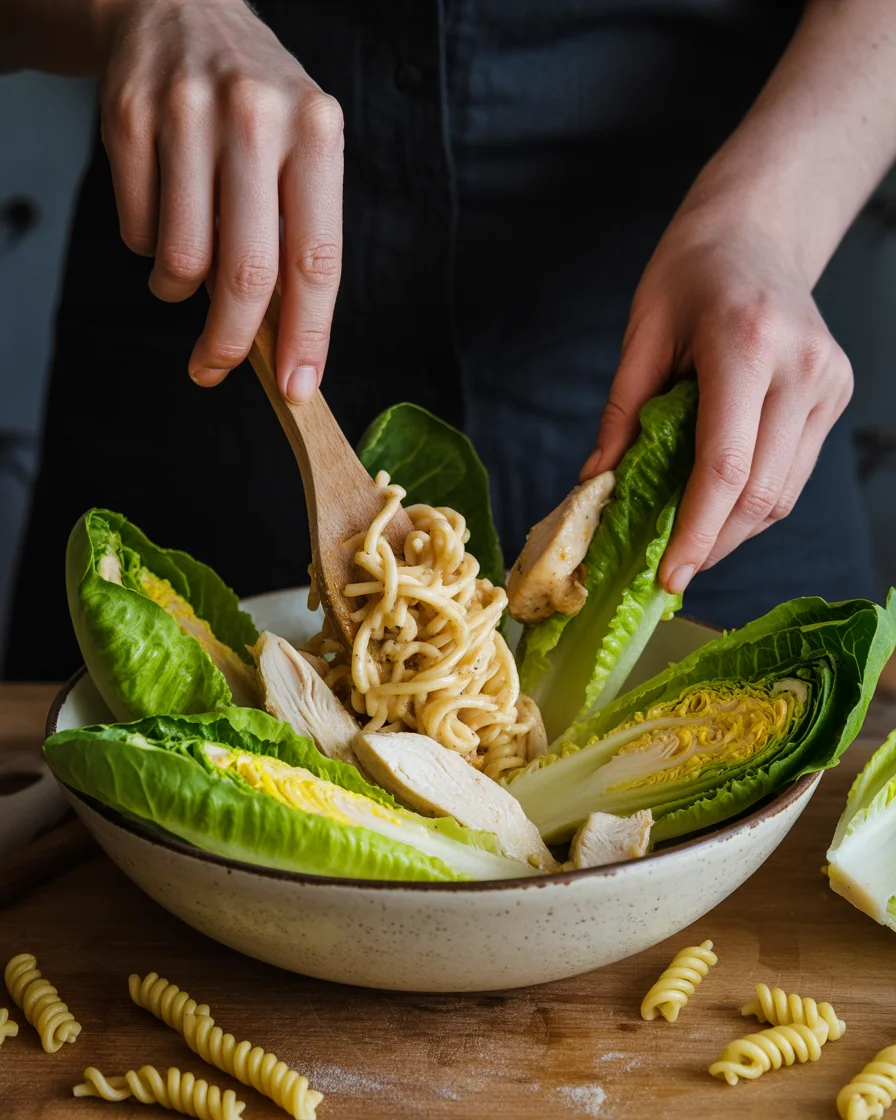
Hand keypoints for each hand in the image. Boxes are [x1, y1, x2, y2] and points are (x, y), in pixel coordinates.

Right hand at [99, 0, 342, 400]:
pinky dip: (150, 248)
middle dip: (232, 342)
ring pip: (183, 260)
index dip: (309, 336)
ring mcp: (186, 115)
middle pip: (248, 273)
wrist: (179, 7)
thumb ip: (298, 236)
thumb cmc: (256, 104)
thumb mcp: (301, 149)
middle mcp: (255, 118)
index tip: (299, 388)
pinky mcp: (128, 118)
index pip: (316, 260)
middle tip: (216, 368)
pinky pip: (137, 230)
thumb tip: (285, 343)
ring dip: (182, 290)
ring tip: (189, 273)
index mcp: (316, 132)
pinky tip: (165, 218)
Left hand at [580, 206, 852, 593]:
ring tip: (687, 543)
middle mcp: (802, 368)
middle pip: (760, 492)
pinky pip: (793, 473)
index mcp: (747, 345)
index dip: (695, 531)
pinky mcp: (836, 395)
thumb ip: (622, 414)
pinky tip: (717, 507)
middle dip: (712, 542)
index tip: (668, 576)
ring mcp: (828, 384)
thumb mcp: (642, 333)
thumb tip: (596, 487)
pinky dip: (753, 502)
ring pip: (784, 493)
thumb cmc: (689, 272)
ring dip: (734, 530)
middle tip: (669, 570)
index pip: (725, 465)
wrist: (756, 231)